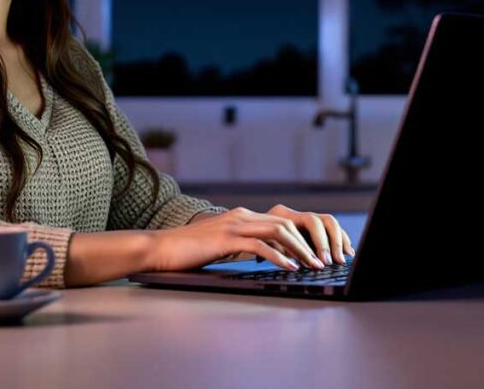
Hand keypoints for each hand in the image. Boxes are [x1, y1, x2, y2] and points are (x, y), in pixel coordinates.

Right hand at [147, 206, 348, 272]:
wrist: (160, 248)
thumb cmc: (188, 252)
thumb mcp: (220, 246)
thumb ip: (241, 247)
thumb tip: (263, 257)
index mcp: (241, 216)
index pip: (281, 222)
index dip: (303, 236)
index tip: (317, 253)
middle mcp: (241, 215)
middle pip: (286, 224)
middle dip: (309, 242)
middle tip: (323, 260)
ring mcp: (234, 225)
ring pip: (278, 232)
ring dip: (300, 250)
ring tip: (313, 265)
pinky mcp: (226, 238)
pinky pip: (260, 245)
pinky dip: (279, 257)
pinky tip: (289, 268)